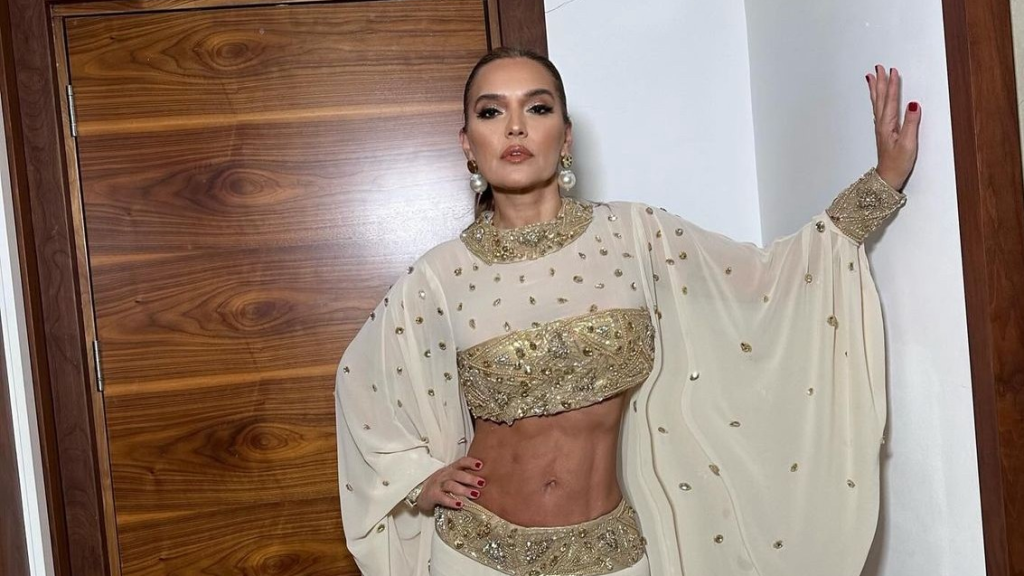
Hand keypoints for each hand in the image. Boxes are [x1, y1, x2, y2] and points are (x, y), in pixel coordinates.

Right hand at [414, 456, 485, 513]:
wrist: (421, 494)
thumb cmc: (441, 486)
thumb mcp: (452, 478)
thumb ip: (465, 477)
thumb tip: (485, 481)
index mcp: (451, 469)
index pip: (461, 462)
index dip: (470, 462)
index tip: (481, 465)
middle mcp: (445, 475)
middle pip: (457, 474)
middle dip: (470, 478)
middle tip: (482, 483)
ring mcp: (438, 485)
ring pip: (451, 485)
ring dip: (464, 490)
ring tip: (475, 495)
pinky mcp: (433, 496)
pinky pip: (442, 498)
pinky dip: (451, 501)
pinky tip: (460, 505)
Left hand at [867, 64, 921, 190]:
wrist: (888, 177)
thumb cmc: (898, 163)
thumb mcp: (908, 143)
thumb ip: (911, 123)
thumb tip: (913, 104)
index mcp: (888, 125)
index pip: (890, 100)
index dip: (892, 85)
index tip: (893, 71)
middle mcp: (882, 124)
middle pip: (880, 99)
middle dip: (880, 82)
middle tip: (877, 67)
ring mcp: (881, 128)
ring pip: (878, 103)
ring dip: (876, 89)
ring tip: (872, 77)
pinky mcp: (883, 132)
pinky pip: (879, 110)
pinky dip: (877, 100)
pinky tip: (877, 98)